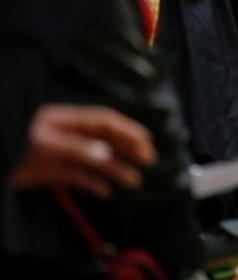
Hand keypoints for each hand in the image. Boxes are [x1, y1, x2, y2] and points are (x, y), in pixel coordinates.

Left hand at [9, 104, 156, 198]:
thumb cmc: (13, 145)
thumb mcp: (45, 144)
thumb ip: (76, 148)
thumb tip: (106, 153)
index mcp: (66, 120)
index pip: (104, 121)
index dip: (127, 128)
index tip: (146, 140)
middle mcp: (67, 135)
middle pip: (104, 139)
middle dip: (128, 149)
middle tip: (149, 159)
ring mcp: (60, 153)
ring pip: (95, 160)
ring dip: (115, 169)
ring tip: (135, 181)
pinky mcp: (51, 172)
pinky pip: (78, 177)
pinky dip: (92, 184)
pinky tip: (105, 192)